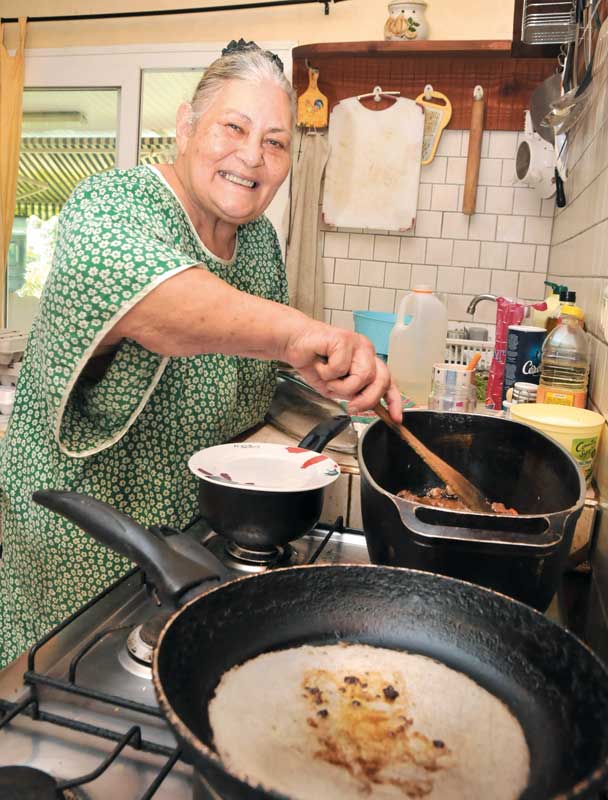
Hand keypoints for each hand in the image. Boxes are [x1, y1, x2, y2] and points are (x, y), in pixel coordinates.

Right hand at [282, 320, 401, 421]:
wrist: (294, 343)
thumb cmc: (314, 361)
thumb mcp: (335, 387)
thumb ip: (351, 394)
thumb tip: (362, 405)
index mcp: (368, 362)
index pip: (388, 382)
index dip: (393, 401)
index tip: (395, 418)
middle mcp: (366, 352)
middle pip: (381, 381)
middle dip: (366, 399)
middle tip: (351, 406)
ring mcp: (358, 344)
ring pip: (363, 376)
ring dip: (340, 385)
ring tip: (327, 377)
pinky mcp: (345, 339)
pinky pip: (341, 367)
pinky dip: (326, 372)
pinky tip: (320, 363)